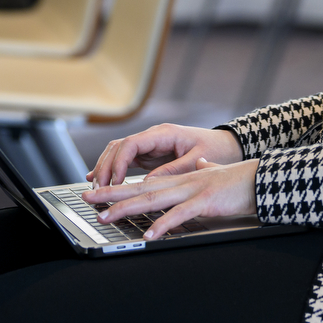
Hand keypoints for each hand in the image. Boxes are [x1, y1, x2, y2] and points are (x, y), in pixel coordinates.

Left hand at [84, 157, 258, 239]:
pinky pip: (180, 215)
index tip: (98, 192)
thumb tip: (201, 166)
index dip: (119, 188)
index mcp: (181, 179)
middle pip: (140, 189)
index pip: (144, 183)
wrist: (261, 179)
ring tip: (106, 216)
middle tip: (88, 199)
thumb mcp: (216, 174)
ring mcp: (192, 191)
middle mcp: (182, 183)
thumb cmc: (239, 180)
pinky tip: (150, 234)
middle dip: (112, 195)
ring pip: (154, 199)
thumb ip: (205, 171)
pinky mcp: (206, 202)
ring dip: (128, 209)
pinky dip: (163, 224)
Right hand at [86, 123, 243, 187]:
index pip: (131, 143)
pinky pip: (126, 159)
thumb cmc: (215, 149)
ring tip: (96, 187)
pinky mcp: (150, 155)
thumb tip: (149, 183)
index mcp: (164, 133)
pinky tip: (101, 180)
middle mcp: (153, 136)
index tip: (114, 182)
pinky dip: (113, 169)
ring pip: (118, 152)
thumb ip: (173, 170)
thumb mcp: (197, 159)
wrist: (226, 145)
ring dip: (105, 168)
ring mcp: (150, 145)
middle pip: (119, 147)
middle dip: (105, 167)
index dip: (118, 163)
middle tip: (98, 189)